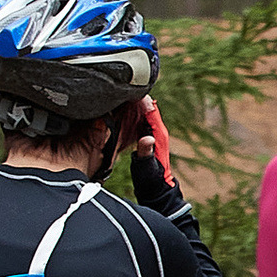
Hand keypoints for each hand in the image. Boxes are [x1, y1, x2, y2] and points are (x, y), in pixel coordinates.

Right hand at [129, 98, 184, 212]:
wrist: (156, 191)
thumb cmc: (152, 181)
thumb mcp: (147, 168)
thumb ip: (147, 153)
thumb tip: (147, 139)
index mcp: (159, 137)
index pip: (151, 112)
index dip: (142, 100)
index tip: (132, 89)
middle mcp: (156, 134)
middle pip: (146, 110)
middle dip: (135, 98)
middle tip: (121, 85)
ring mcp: (151, 135)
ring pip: (141, 114)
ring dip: (131, 104)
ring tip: (118, 92)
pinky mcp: (145, 139)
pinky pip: (138, 122)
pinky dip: (129, 114)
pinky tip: (119, 108)